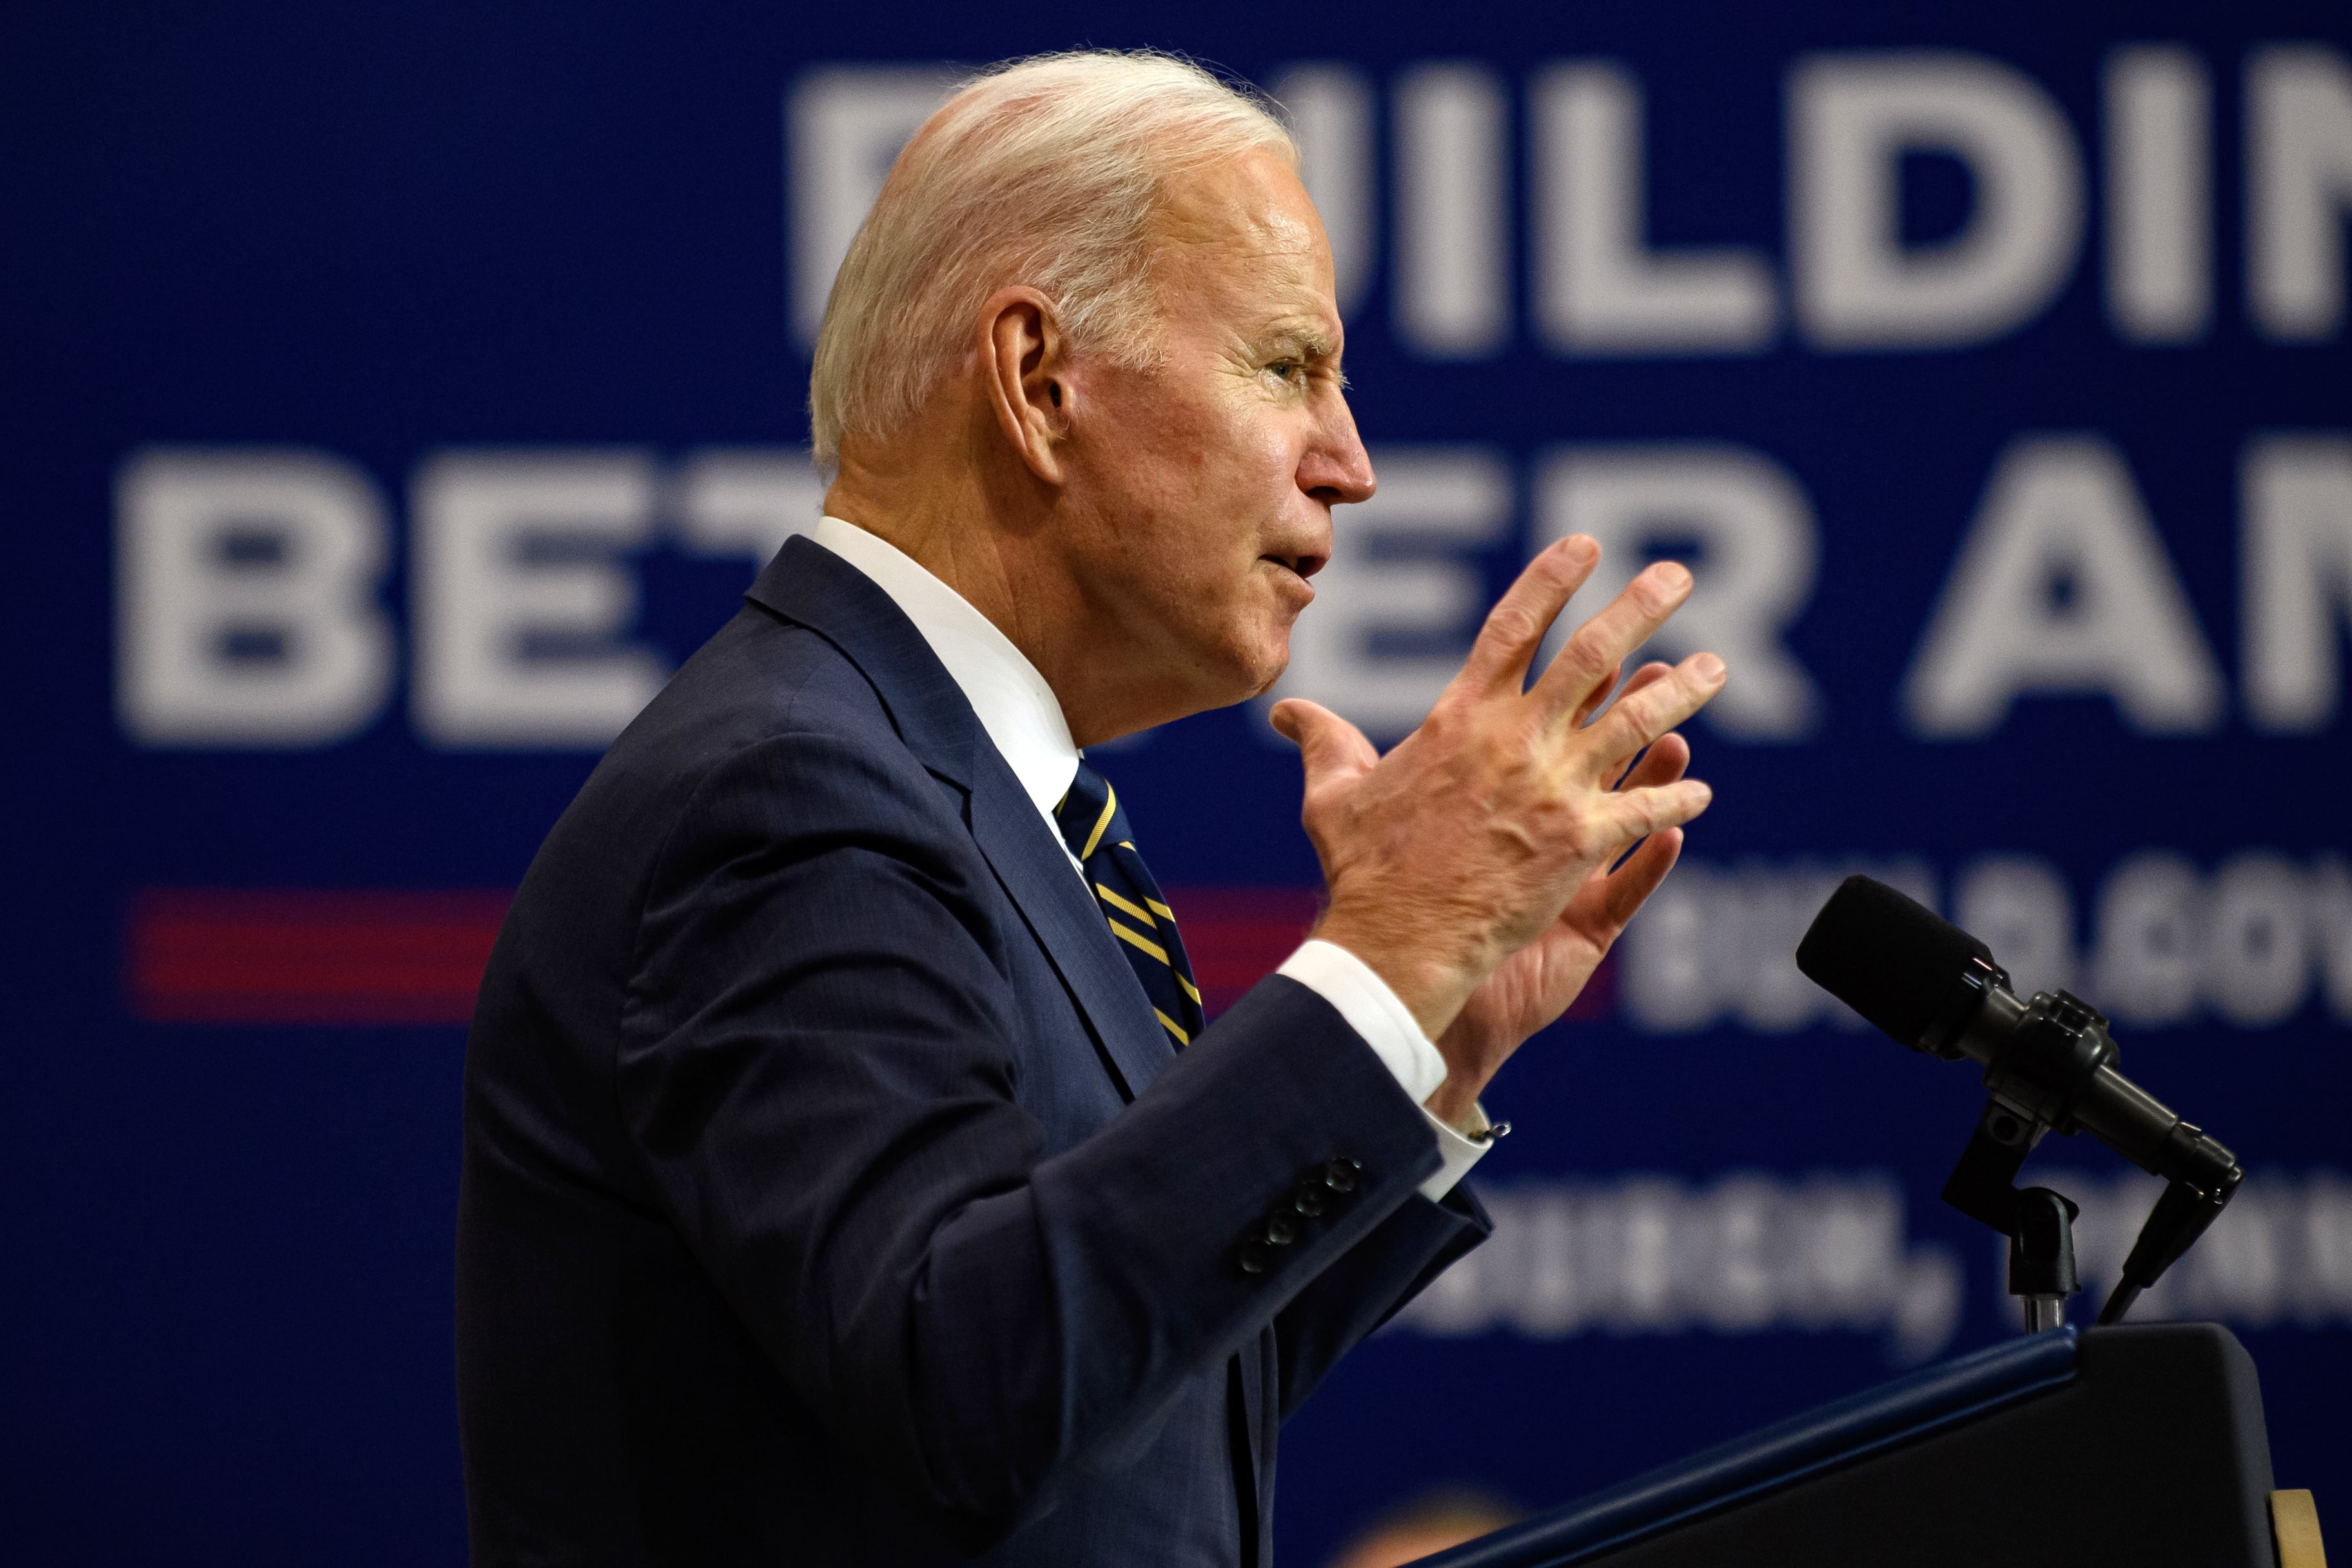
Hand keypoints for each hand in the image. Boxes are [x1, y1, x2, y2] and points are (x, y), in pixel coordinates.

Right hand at [1270, 536, 1724, 1111]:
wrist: (1396, 940)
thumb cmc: (1362, 869)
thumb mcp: (1333, 793)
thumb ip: (1322, 741)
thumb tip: (1286, 713)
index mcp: (1460, 718)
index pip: (1513, 626)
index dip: (1553, 579)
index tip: (1586, 545)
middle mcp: (1514, 741)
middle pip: (1591, 656)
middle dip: (1639, 607)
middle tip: (1677, 577)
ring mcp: (1553, 790)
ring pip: (1636, 724)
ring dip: (1681, 692)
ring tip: (1715, 666)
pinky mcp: (1579, 842)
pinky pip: (1642, 810)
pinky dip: (1674, 796)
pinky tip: (1700, 789)